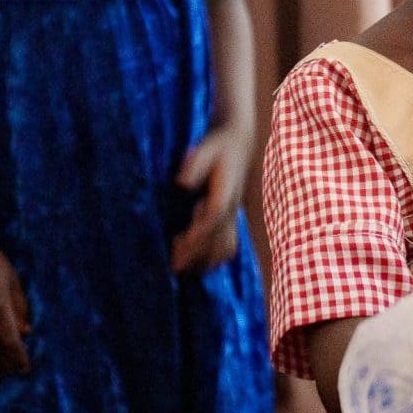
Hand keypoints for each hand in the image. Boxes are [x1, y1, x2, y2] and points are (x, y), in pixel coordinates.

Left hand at [170, 123, 251, 273]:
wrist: (239, 144)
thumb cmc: (218, 146)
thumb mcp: (205, 149)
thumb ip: (195, 165)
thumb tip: (182, 183)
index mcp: (226, 192)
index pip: (215, 216)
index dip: (199, 233)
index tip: (179, 244)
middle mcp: (233, 208)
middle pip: (220, 239)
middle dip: (197, 255)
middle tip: (173, 266)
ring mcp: (234, 216)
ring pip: (226, 248)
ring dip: (205, 261)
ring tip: (182, 268)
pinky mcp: (231, 220)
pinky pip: (228, 247)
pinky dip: (213, 260)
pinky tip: (196, 264)